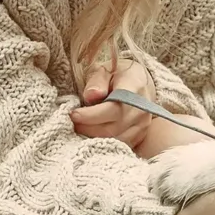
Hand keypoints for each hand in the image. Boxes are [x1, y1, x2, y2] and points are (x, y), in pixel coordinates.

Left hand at [68, 61, 211, 159]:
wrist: (139, 83)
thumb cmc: (117, 74)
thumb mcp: (105, 69)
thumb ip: (97, 81)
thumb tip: (91, 95)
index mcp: (134, 86)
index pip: (113, 107)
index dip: (91, 115)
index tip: (73, 114)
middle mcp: (142, 108)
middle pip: (113, 127)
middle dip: (88, 128)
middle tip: (71, 123)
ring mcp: (143, 124)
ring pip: (115, 139)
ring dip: (94, 137)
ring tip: (79, 128)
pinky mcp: (140, 136)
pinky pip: (120, 145)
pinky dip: (103, 142)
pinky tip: (90, 134)